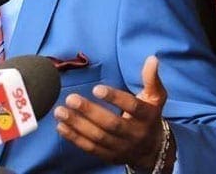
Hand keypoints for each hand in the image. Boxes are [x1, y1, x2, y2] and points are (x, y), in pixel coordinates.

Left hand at [54, 56, 172, 168]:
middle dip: (89, 112)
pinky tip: (61, 126)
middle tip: (70, 99)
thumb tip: (152, 59)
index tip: (96, 89)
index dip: (115, 98)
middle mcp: (135, 134)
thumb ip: (151, 79)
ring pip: (98, 137)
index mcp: (147, 116)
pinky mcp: (109, 156)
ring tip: (60, 111)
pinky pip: (90, 148)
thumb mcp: (155, 98)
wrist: (152, 150)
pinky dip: (74, 138)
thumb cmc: (149, 116)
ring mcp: (121, 147)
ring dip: (77, 124)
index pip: (133, 107)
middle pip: (111, 124)